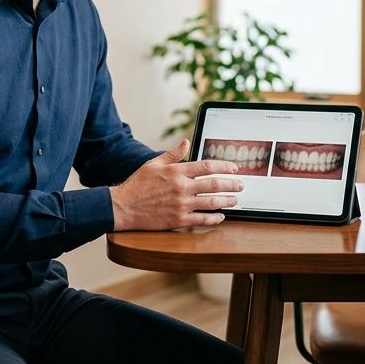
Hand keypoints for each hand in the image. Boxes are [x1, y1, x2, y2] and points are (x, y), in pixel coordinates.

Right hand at [110, 140, 243, 229]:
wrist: (123, 207)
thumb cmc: (137, 185)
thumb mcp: (154, 163)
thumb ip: (173, 154)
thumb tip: (186, 143)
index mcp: (176, 171)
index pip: (208, 166)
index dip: (224, 167)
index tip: (234, 169)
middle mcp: (181, 187)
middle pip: (214, 184)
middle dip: (231, 184)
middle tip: (241, 185)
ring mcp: (181, 205)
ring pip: (211, 202)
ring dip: (227, 201)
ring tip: (235, 200)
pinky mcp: (178, 220)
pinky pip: (201, 219)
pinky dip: (214, 218)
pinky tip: (220, 216)